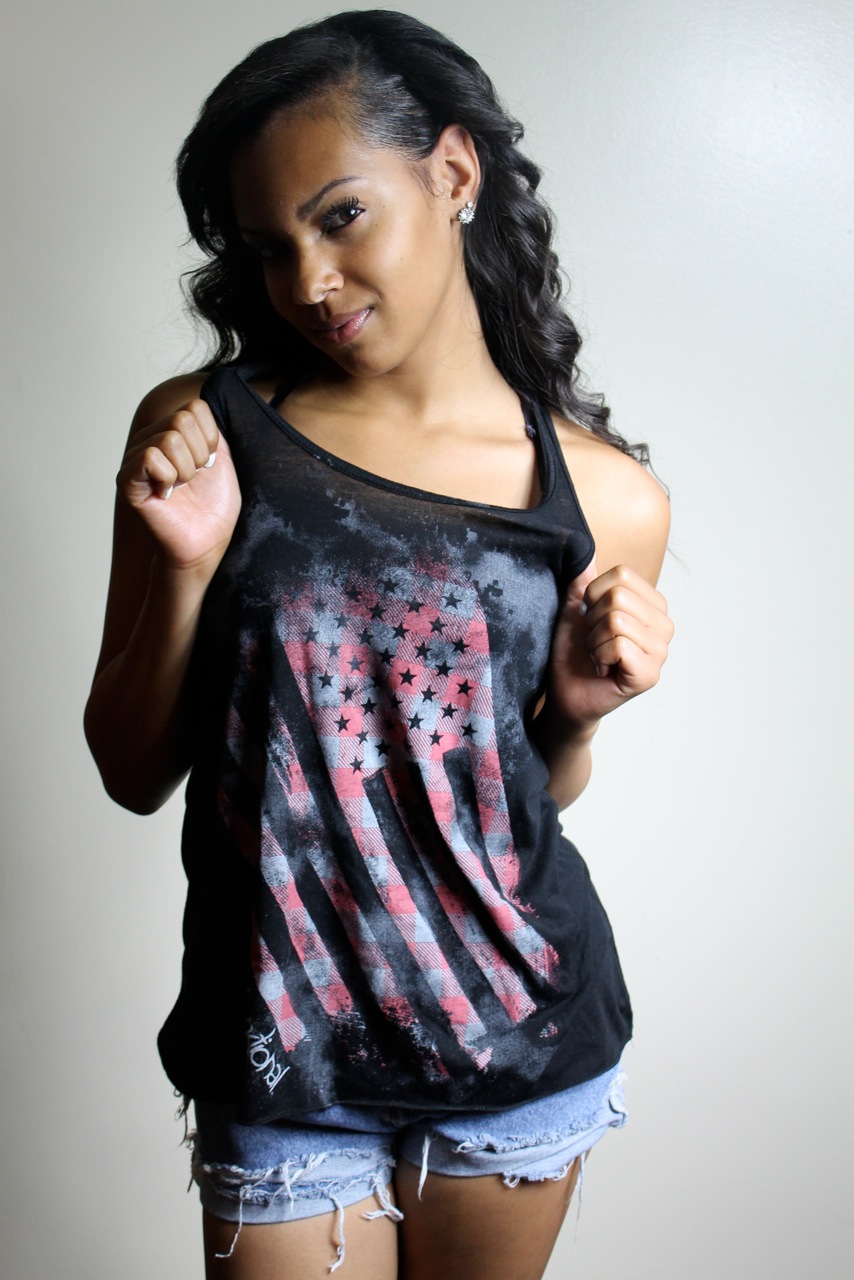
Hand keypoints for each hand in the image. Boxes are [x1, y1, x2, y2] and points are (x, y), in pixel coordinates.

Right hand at [117, 399, 240, 572]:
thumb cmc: (213, 507)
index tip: (209, 465)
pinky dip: (168, 477)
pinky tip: (167, 494)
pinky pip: (150, 456)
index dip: (211, 439)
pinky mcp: (127, 480)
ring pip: (169, 438)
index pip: (195, 407)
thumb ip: (211, 428)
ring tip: (181, 488)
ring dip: (186, 469)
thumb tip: (200, 401)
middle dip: (200, 455)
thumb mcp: (222, 458)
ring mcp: (135, 459)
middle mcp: (150, 440)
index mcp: (171, 432)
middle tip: (194, 479)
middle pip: (182, 419)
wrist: (206, 544)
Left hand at [544, 557, 673, 729]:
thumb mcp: (576, 609)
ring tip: (598, 656)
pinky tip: (603, 669)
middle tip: (595, 641)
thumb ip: (585, 580)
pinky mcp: (650, 675)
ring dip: (595, 641)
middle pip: (619, 597)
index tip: (591, 619)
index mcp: (652, 605)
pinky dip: (600, 656)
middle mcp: (664, 626)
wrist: (566, 693)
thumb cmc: (574, 652)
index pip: (622, 575)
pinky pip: (619, 645)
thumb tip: (586, 550)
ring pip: (618, 621)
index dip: (594, 594)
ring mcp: (661, 652)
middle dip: (594, 620)